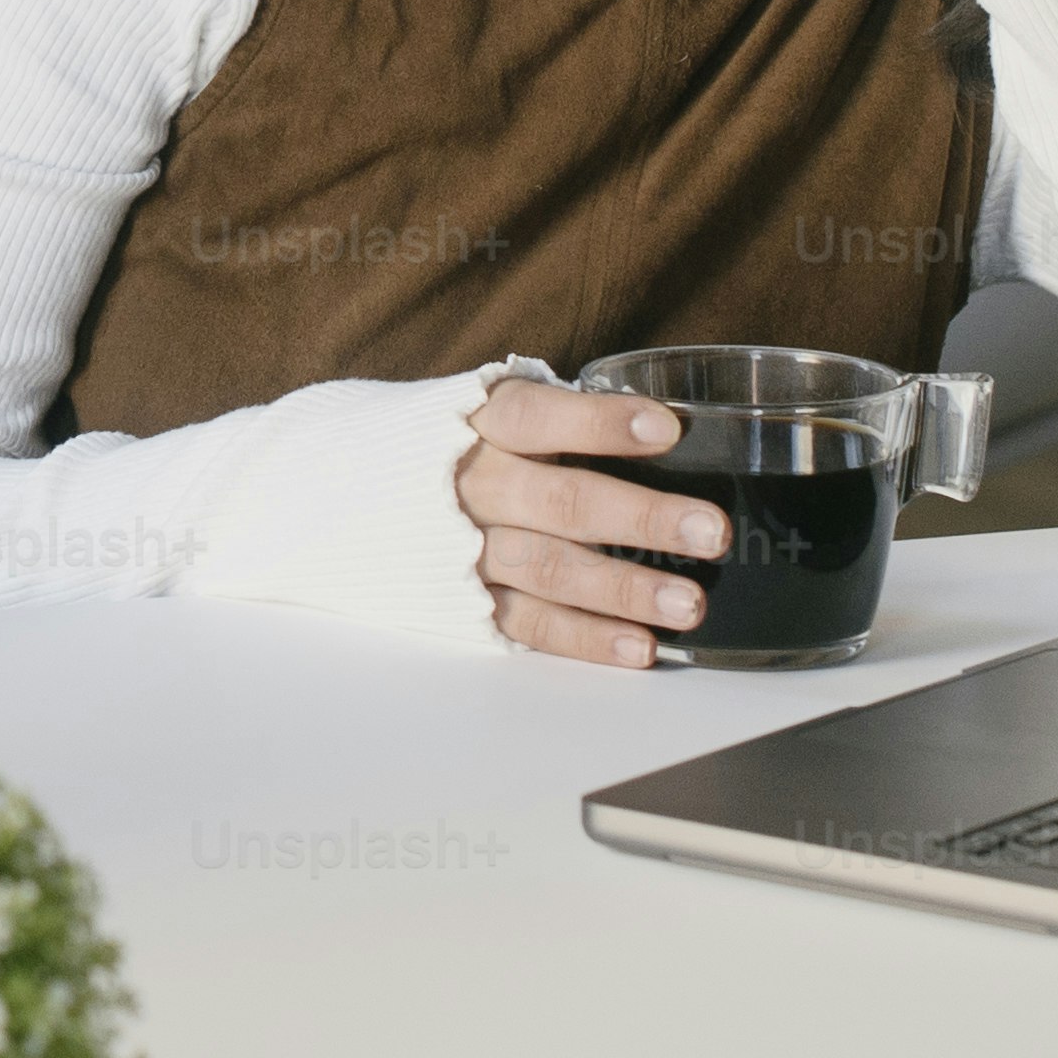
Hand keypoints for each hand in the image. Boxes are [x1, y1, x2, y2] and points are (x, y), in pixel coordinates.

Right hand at [455, 372, 731, 666]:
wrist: (347, 495)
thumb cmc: (450, 447)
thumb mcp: (488, 411)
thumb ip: (561, 419)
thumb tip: (672, 432)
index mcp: (478, 425)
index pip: (537, 417)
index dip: (601, 423)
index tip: (667, 430)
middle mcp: (470, 486)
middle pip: (559, 502)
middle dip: (640, 518)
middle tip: (710, 530)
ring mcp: (464, 550)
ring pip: (548, 569)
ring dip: (624, 588)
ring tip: (689, 603)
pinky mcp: (463, 603)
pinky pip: (529, 623)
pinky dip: (587, 637)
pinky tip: (641, 645)